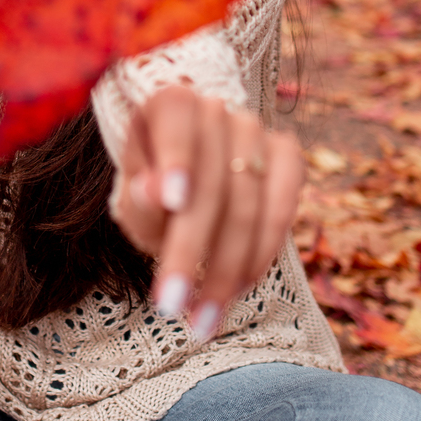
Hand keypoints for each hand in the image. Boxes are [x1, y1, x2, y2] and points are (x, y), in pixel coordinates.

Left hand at [111, 85, 304, 338]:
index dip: (178, 159)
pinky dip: (262, 253)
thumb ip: (139, 201)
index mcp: (169, 102)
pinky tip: (238, 289)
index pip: (176, 122)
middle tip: (172, 307)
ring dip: (227, 269)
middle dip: (192, 251)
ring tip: (203, 318)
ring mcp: (257, 130)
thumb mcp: (134, 202)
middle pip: (212, 182)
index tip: (173, 201)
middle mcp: (217, 107)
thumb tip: (155, 192)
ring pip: (250, 203)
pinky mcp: (287, 156)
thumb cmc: (153, 194)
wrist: (188, 182)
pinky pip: (283, 208)